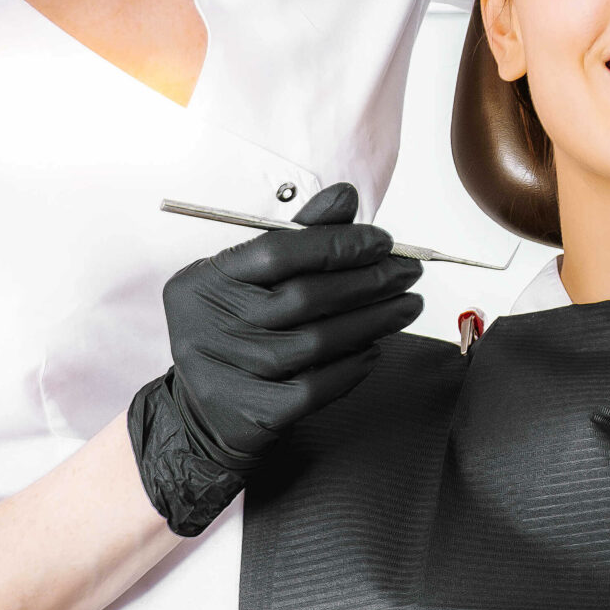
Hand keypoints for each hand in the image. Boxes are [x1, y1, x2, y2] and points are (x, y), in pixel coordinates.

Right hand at [127, 183, 422, 535]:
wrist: (200, 412)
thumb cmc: (236, 329)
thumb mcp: (253, 278)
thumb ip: (299, 237)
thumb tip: (346, 196)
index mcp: (206, 281)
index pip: (279, 250)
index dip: (338, 242)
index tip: (383, 241)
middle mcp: (208, 325)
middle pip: (305, 297)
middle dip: (370, 280)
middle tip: (409, 273)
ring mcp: (227, 373)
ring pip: (316, 342)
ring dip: (374, 321)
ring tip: (406, 307)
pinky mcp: (251, 413)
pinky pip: (315, 387)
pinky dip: (352, 367)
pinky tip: (374, 349)